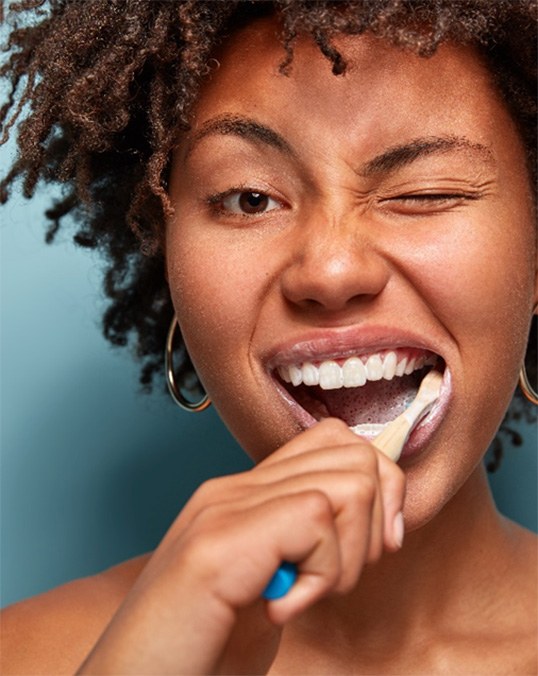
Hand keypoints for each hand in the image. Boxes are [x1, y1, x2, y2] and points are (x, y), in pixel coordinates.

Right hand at [78, 418, 405, 674]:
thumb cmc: (202, 649)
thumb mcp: (272, 585)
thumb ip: (304, 544)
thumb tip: (375, 517)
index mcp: (246, 495)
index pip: (336, 441)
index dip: (379, 487)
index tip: (375, 547)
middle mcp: (235, 489)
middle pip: (354, 454)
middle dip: (374, 523)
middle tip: (336, 577)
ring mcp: (225, 508)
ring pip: (348, 483)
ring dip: (348, 554)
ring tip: (306, 592)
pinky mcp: (221, 541)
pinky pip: (317, 519)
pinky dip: (322, 574)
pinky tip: (281, 608)